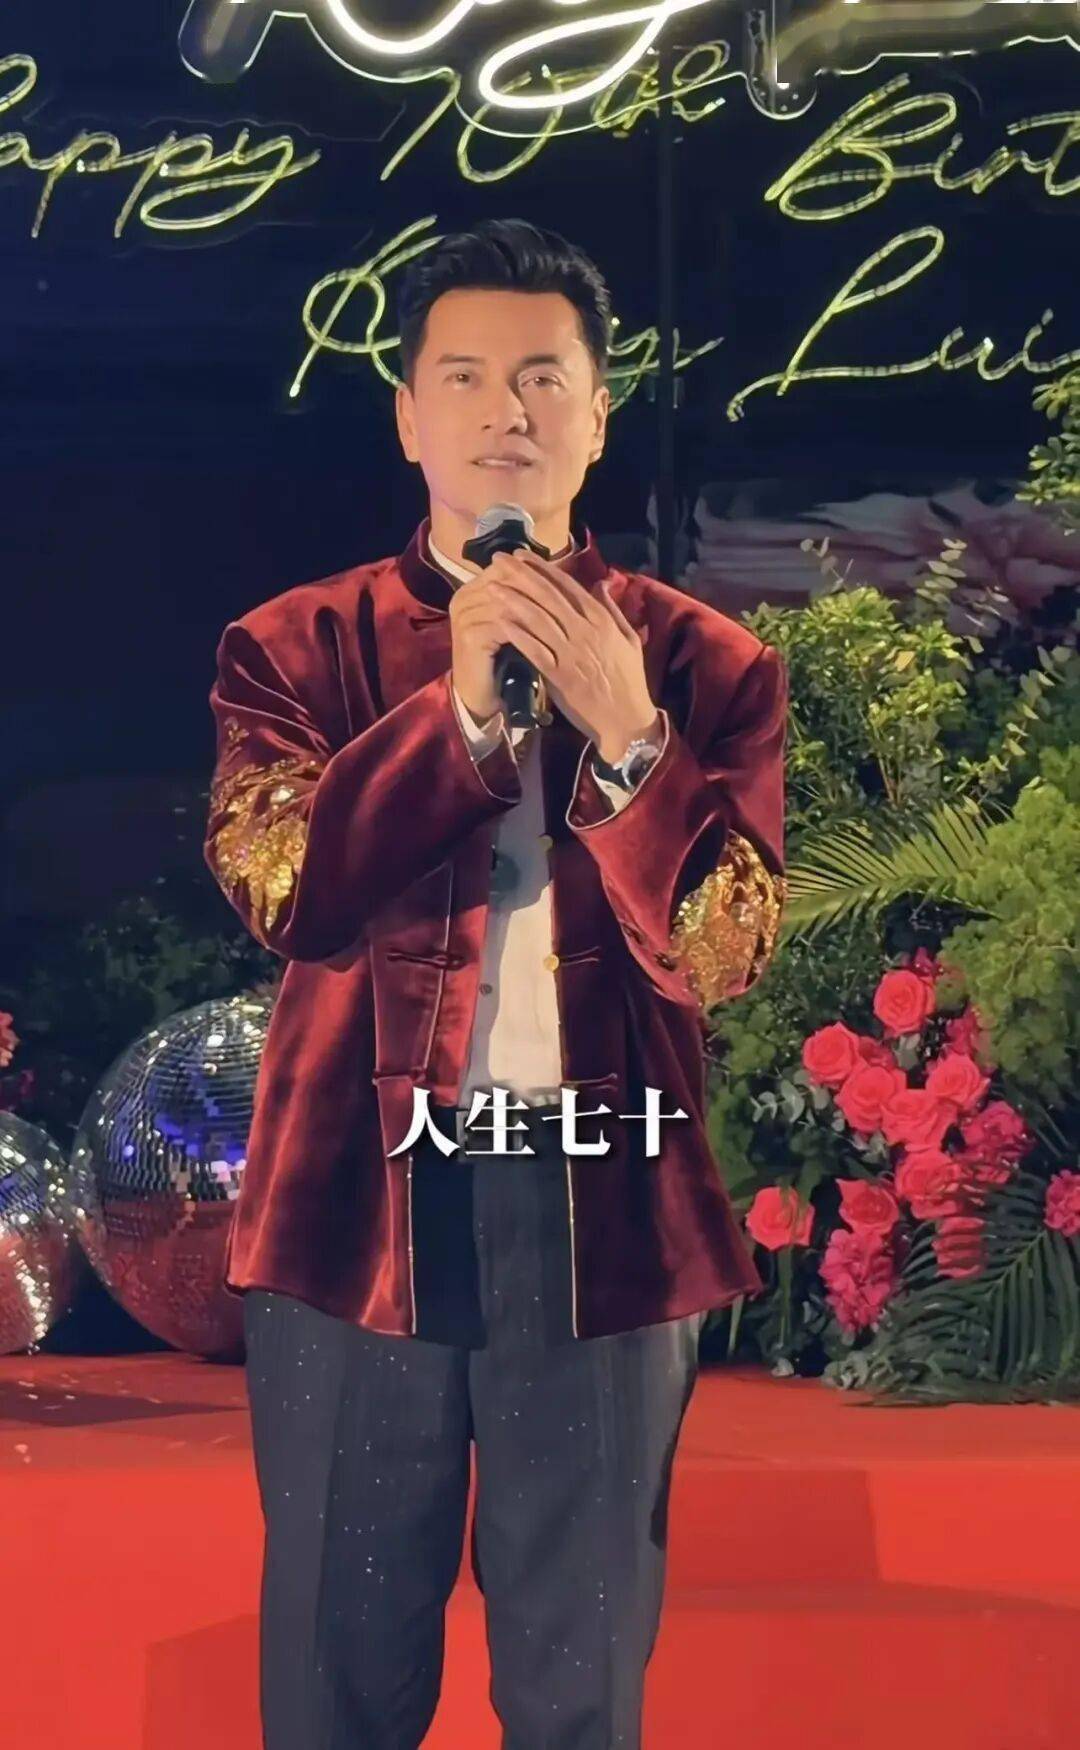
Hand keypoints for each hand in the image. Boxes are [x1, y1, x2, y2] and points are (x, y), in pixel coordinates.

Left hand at [453, 547, 658, 758]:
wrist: (627, 720)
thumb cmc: (629, 680)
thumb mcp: (629, 639)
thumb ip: (613, 609)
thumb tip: (601, 583)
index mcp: (601, 620)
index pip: (567, 586)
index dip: (542, 568)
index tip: (521, 555)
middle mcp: (585, 631)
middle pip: (548, 596)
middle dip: (521, 575)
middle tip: (499, 558)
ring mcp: (571, 654)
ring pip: (538, 620)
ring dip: (513, 600)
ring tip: (492, 585)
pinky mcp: (560, 676)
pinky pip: (535, 651)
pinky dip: (518, 636)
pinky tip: (500, 622)